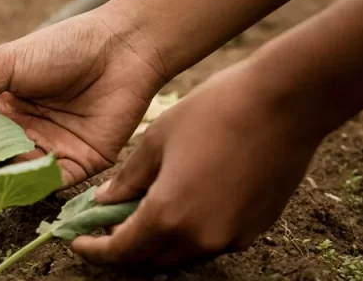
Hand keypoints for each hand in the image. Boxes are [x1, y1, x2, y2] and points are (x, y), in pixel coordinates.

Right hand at [0, 5, 167, 186]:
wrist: (121, 47)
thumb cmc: (63, 46)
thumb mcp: (5, 64)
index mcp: (1, 108)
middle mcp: (23, 133)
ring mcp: (50, 150)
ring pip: (14, 176)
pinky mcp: (79, 164)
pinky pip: (49, 183)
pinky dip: (30, 185)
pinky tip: (13, 182)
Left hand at [72, 62, 326, 266]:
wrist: (285, 103)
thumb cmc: (216, 110)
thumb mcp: (158, 139)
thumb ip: (128, 178)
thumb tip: (103, 201)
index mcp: (169, 215)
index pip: (121, 251)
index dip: (95, 250)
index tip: (77, 241)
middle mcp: (200, 237)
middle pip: (151, 259)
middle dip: (124, 248)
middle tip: (106, 227)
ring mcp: (232, 236)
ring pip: (182, 254)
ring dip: (158, 242)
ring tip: (142, 213)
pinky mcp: (255, 229)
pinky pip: (212, 241)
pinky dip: (190, 233)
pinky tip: (183, 205)